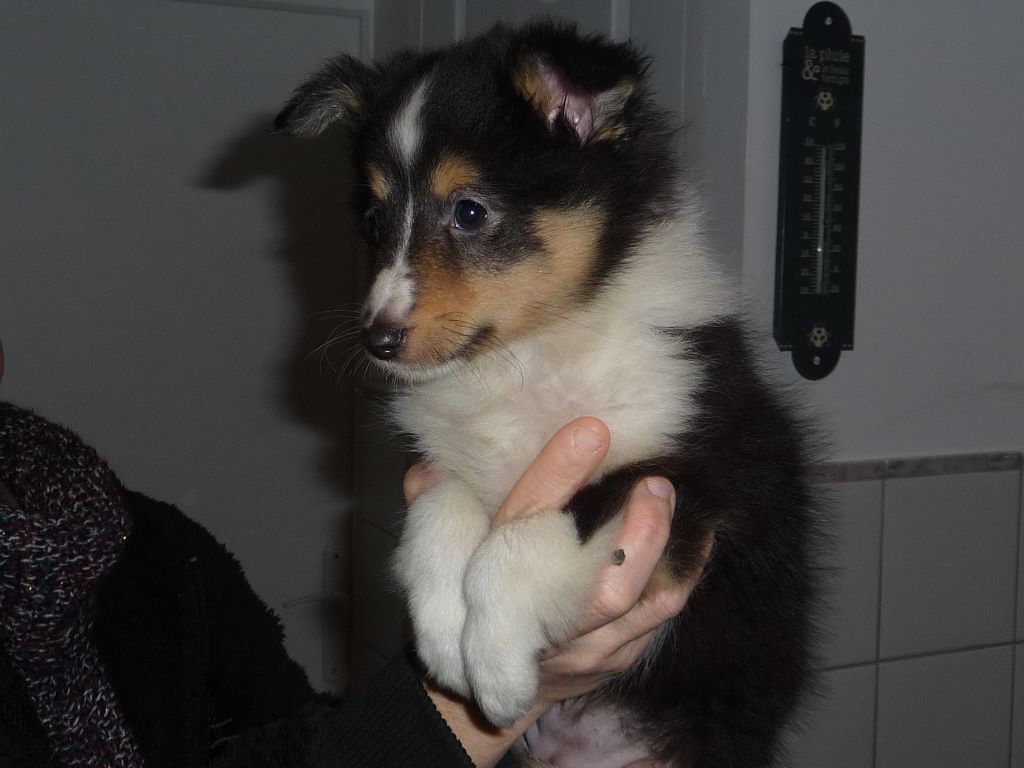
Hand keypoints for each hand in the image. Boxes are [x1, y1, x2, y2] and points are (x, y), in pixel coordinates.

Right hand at [405, 417, 709, 766]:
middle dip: (640, 530)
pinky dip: (680, 572)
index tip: (592, 430)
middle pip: (606, 586)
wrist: (487, 692)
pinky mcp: (617, 660)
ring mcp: (588, 652)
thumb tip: (428, 464)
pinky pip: (659, 616)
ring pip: (645, 604)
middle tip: (655, 479)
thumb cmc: (470, 604)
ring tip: (675, 498)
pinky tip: (691, 533)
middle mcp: (545, 628)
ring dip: (670, 549)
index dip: (558, 474)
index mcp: (495, 587)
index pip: (528, 524)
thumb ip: (435, 506)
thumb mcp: (444, 554)